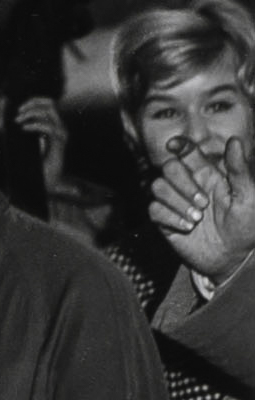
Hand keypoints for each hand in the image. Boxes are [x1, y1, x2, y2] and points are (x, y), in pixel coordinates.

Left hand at [14, 96, 67, 191]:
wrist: (44, 180)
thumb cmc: (32, 161)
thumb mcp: (21, 140)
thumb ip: (16, 125)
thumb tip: (2, 108)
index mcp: (52, 125)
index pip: (49, 104)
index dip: (34, 101)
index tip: (19, 107)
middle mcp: (59, 128)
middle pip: (50, 105)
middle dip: (32, 104)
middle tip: (18, 113)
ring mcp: (61, 135)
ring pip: (49, 113)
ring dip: (31, 114)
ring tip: (18, 121)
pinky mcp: (59, 144)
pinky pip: (49, 128)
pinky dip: (35, 125)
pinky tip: (24, 128)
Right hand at [149, 136, 254, 284]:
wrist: (234, 258)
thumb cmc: (246, 226)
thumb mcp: (249, 197)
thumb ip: (239, 169)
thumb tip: (234, 141)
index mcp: (206, 174)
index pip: (186, 152)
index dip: (177, 145)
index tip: (174, 147)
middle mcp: (187, 185)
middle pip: (168, 167)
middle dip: (182, 183)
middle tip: (203, 203)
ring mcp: (174, 202)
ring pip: (157, 186)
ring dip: (177, 202)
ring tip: (197, 218)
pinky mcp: (164, 220)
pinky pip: (154, 210)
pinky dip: (170, 217)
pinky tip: (187, 227)